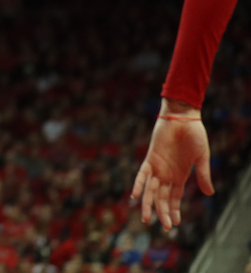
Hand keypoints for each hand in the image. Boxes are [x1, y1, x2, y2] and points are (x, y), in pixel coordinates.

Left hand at [131, 100, 213, 228]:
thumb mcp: (201, 158)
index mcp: (180, 175)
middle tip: (163, 227)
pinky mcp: (150, 158)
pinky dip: (138, 184)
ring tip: (146, 219)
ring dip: (148, 203)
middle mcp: (167, 174)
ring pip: (151, 190)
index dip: (174, 211)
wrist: (182, 117)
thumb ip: (203, 175)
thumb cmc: (194, 135)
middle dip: (162, 212)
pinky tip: (134, 196)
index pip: (175, 198)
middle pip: (162, 197)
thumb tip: (210, 194)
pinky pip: (142, 173)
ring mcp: (157, 166)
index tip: (174, 224)